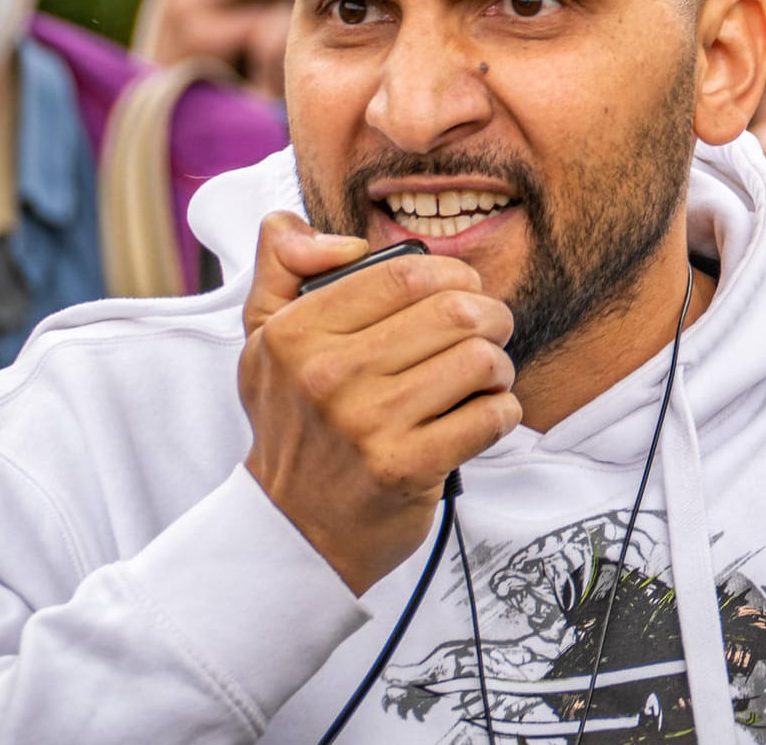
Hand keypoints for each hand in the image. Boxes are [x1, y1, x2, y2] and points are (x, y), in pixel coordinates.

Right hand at [239, 212, 521, 593]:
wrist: (294, 529)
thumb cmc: (294, 424)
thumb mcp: (263, 339)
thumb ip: (283, 264)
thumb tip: (333, 237)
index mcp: (296, 333)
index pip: (405, 273)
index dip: (453, 273)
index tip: (462, 289)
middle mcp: (328, 375)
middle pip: (455, 311)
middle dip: (490, 315)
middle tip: (488, 330)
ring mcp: (367, 425)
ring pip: (481, 359)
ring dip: (498, 366)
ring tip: (482, 377)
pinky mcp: (406, 469)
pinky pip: (491, 414)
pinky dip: (502, 410)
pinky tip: (480, 415)